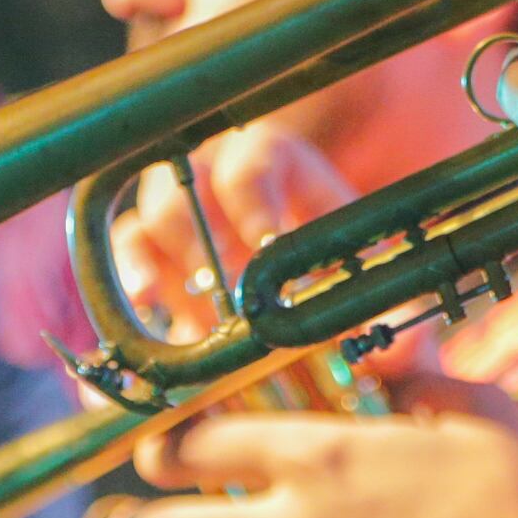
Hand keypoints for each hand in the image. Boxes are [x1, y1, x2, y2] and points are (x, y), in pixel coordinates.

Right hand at [112, 125, 411, 463]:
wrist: (311, 285)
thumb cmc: (346, 265)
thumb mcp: (375, 277)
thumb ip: (396, 311)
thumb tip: (399, 358)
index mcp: (275, 165)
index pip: (252, 160)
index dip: (253, 198)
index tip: (266, 244)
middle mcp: (212, 183)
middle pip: (180, 190)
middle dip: (196, 246)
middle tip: (222, 297)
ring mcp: (175, 224)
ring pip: (138, 229)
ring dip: (153, 279)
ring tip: (173, 325)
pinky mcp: (150, 265)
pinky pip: (118, 274)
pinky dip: (119, 312)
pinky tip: (132, 343)